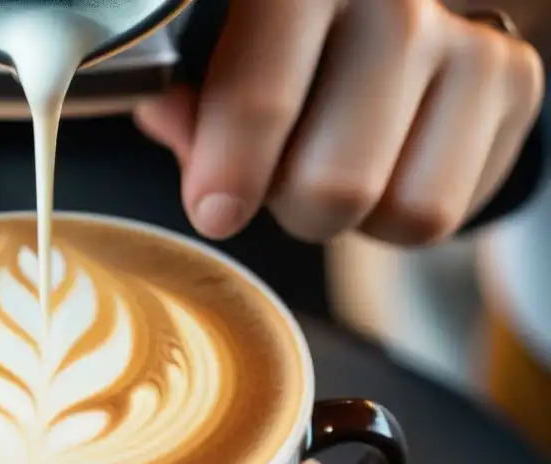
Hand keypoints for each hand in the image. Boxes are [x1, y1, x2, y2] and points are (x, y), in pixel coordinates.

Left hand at [135, 0, 544, 244]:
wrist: (375, 28)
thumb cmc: (276, 49)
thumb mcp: (209, 65)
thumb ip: (183, 99)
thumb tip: (170, 121)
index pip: (262, 97)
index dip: (232, 168)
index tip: (215, 210)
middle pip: (332, 184)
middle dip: (292, 205)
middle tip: (280, 177)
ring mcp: (464, 38)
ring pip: (397, 207)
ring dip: (349, 216)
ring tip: (331, 165)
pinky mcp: (513, 79)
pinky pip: (441, 214)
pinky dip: (395, 215)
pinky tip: (381, 164)